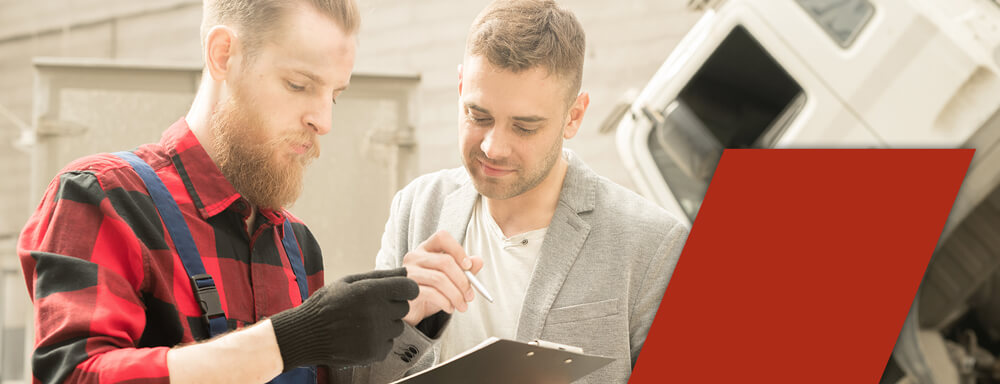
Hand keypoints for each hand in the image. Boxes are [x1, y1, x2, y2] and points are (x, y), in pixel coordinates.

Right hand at [269, 268, 418, 368]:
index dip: (405, 289)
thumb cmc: (326, 304)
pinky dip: (378, 342)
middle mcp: (376, 313)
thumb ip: (380, 276)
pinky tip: (360, 337)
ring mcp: (375, 335)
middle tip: (370, 308)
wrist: (304, 334)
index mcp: (370, 291)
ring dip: (386, 325)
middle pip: (404, 308)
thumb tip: (405, 271)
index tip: (397, 292)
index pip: (410, 289)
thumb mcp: (349, 282)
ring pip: (398, 327)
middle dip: (391, 306)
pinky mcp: (373, 353)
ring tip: (363, 323)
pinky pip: (389, 344)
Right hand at [402, 230, 483, 325]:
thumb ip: (464, 270)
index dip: (458, 250)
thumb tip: (478, 260)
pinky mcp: (405, 289)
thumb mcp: (450, 279)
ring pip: (439, 279)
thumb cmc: (431, 291)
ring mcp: (408, 272)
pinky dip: (445, 302)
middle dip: (463, 281)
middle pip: (445, 261)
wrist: (411, 310)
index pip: (442, 237)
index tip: (468, 266)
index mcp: (426, 249)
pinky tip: (449, 308)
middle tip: (470, 296)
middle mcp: (415, 256)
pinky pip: (431, 293)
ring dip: (456, 295)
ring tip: (462, 306)